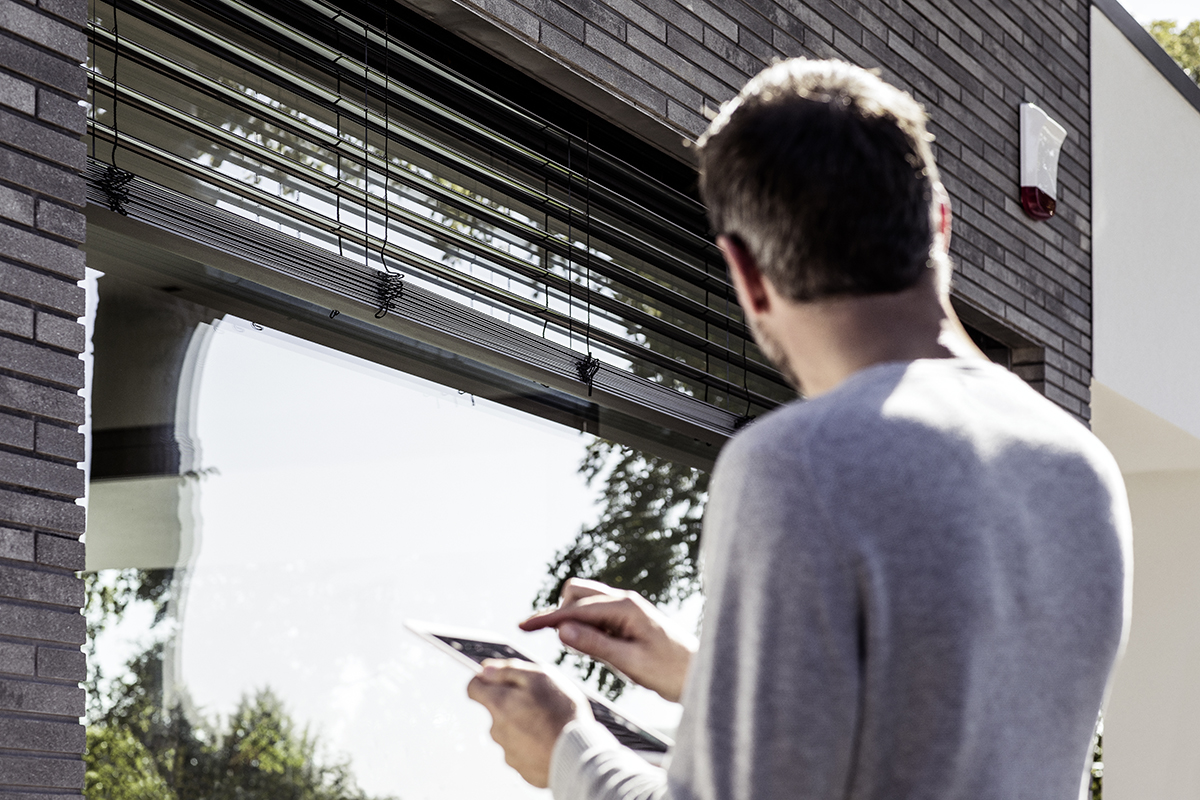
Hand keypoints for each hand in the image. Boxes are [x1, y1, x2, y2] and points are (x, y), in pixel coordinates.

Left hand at [466, 659, 591, 787]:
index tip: (498, 678)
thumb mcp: (540, 677)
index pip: (473, 688)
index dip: (484, 679)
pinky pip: (522, 751)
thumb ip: (508, 670)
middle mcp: (497, 730)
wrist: (579, 753)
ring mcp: (508, 753)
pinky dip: (532, 745)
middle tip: (539, 702)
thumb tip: (484, 669)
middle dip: (511, 703)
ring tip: (549, 723)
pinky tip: (550, 741)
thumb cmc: (562, 711)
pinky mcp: (521, 770)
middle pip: (495, 710)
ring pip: (509, 731)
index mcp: (499, 705)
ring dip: (522, 725)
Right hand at [521, 578, 696, 702]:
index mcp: (625, 607)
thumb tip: (561, 631)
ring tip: (572, 647)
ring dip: (572, 619)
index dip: (546, 618)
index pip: (575, 609)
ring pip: (585, 601)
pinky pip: (596, 614)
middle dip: (558, 612)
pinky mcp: (627, 619)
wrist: (699, 673)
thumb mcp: (629, 662)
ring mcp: (626, 608)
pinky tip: (584, 644)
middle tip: (543, 637)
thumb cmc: (669, 671)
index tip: (522, 626)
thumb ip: (595, 645)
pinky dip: (584, 625)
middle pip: (577, 593)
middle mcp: (624, 601)